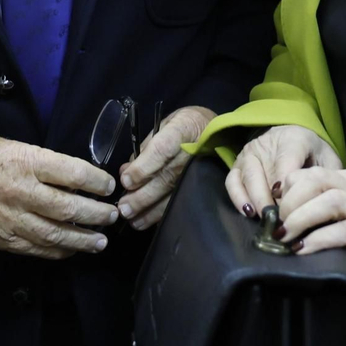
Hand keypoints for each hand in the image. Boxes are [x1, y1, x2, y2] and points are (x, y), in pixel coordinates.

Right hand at [0, 134, 117, 258]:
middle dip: (97, 215)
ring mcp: (9, 219)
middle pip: (70, 209)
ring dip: (83, 240)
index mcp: (25, 161)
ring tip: (100, 241)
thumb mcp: (12, 146)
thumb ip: (43, 162)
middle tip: (112, 216)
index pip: (74, 175)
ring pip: (56, 235)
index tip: (109, 186)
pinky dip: (58, 250)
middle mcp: (20, 192)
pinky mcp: (0, 239)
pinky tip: (71, 248)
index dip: (98, 183)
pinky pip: (36, 249)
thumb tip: (77, 177)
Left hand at [117, 105, 212, 229]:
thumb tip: (126, 170)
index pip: (162, 150)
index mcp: (182, 130)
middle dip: (143, 196)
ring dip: (150, 210)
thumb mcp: (165, 124)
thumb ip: (146, 147)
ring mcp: (199, 171)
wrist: (221, 132)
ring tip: (132, 220)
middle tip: (124, 208)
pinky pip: (181, 201)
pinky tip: (148, 221)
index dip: (143, 168)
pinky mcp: (202, 185)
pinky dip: (164, 213)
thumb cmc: (186, 126)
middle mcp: (192, 153)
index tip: (126, 181)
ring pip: (173, 194)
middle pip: (165, 177)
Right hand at [224, 124, 340, 217]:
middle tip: (281, 222)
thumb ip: (327, 177)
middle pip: (264, 172)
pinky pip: (232, 181)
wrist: (295, 138)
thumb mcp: (328, 161)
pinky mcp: (237, 164)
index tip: (292, 206)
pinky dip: (238, 198)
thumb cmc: (315, 154)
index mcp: (293, 139)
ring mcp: (249, 153)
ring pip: (247, 178)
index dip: (288, 186)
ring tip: (267, 221)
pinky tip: (248, 212)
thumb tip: (322, 202)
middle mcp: (266, 143)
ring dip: (256, 201)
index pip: (287, 163)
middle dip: (271, 200)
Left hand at [277, 167, 345, 292]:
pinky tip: (303, 249)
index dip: (287, 189)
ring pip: (331, 202)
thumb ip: (318, 207)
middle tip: (277, 224)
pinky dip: (319, 239)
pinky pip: (345, 232)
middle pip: (318, 180)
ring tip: (285, 236)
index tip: (273, 209)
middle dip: (291, 200)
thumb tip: (278, 215)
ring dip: (302, 218)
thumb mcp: (342, 216)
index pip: (310, 172)